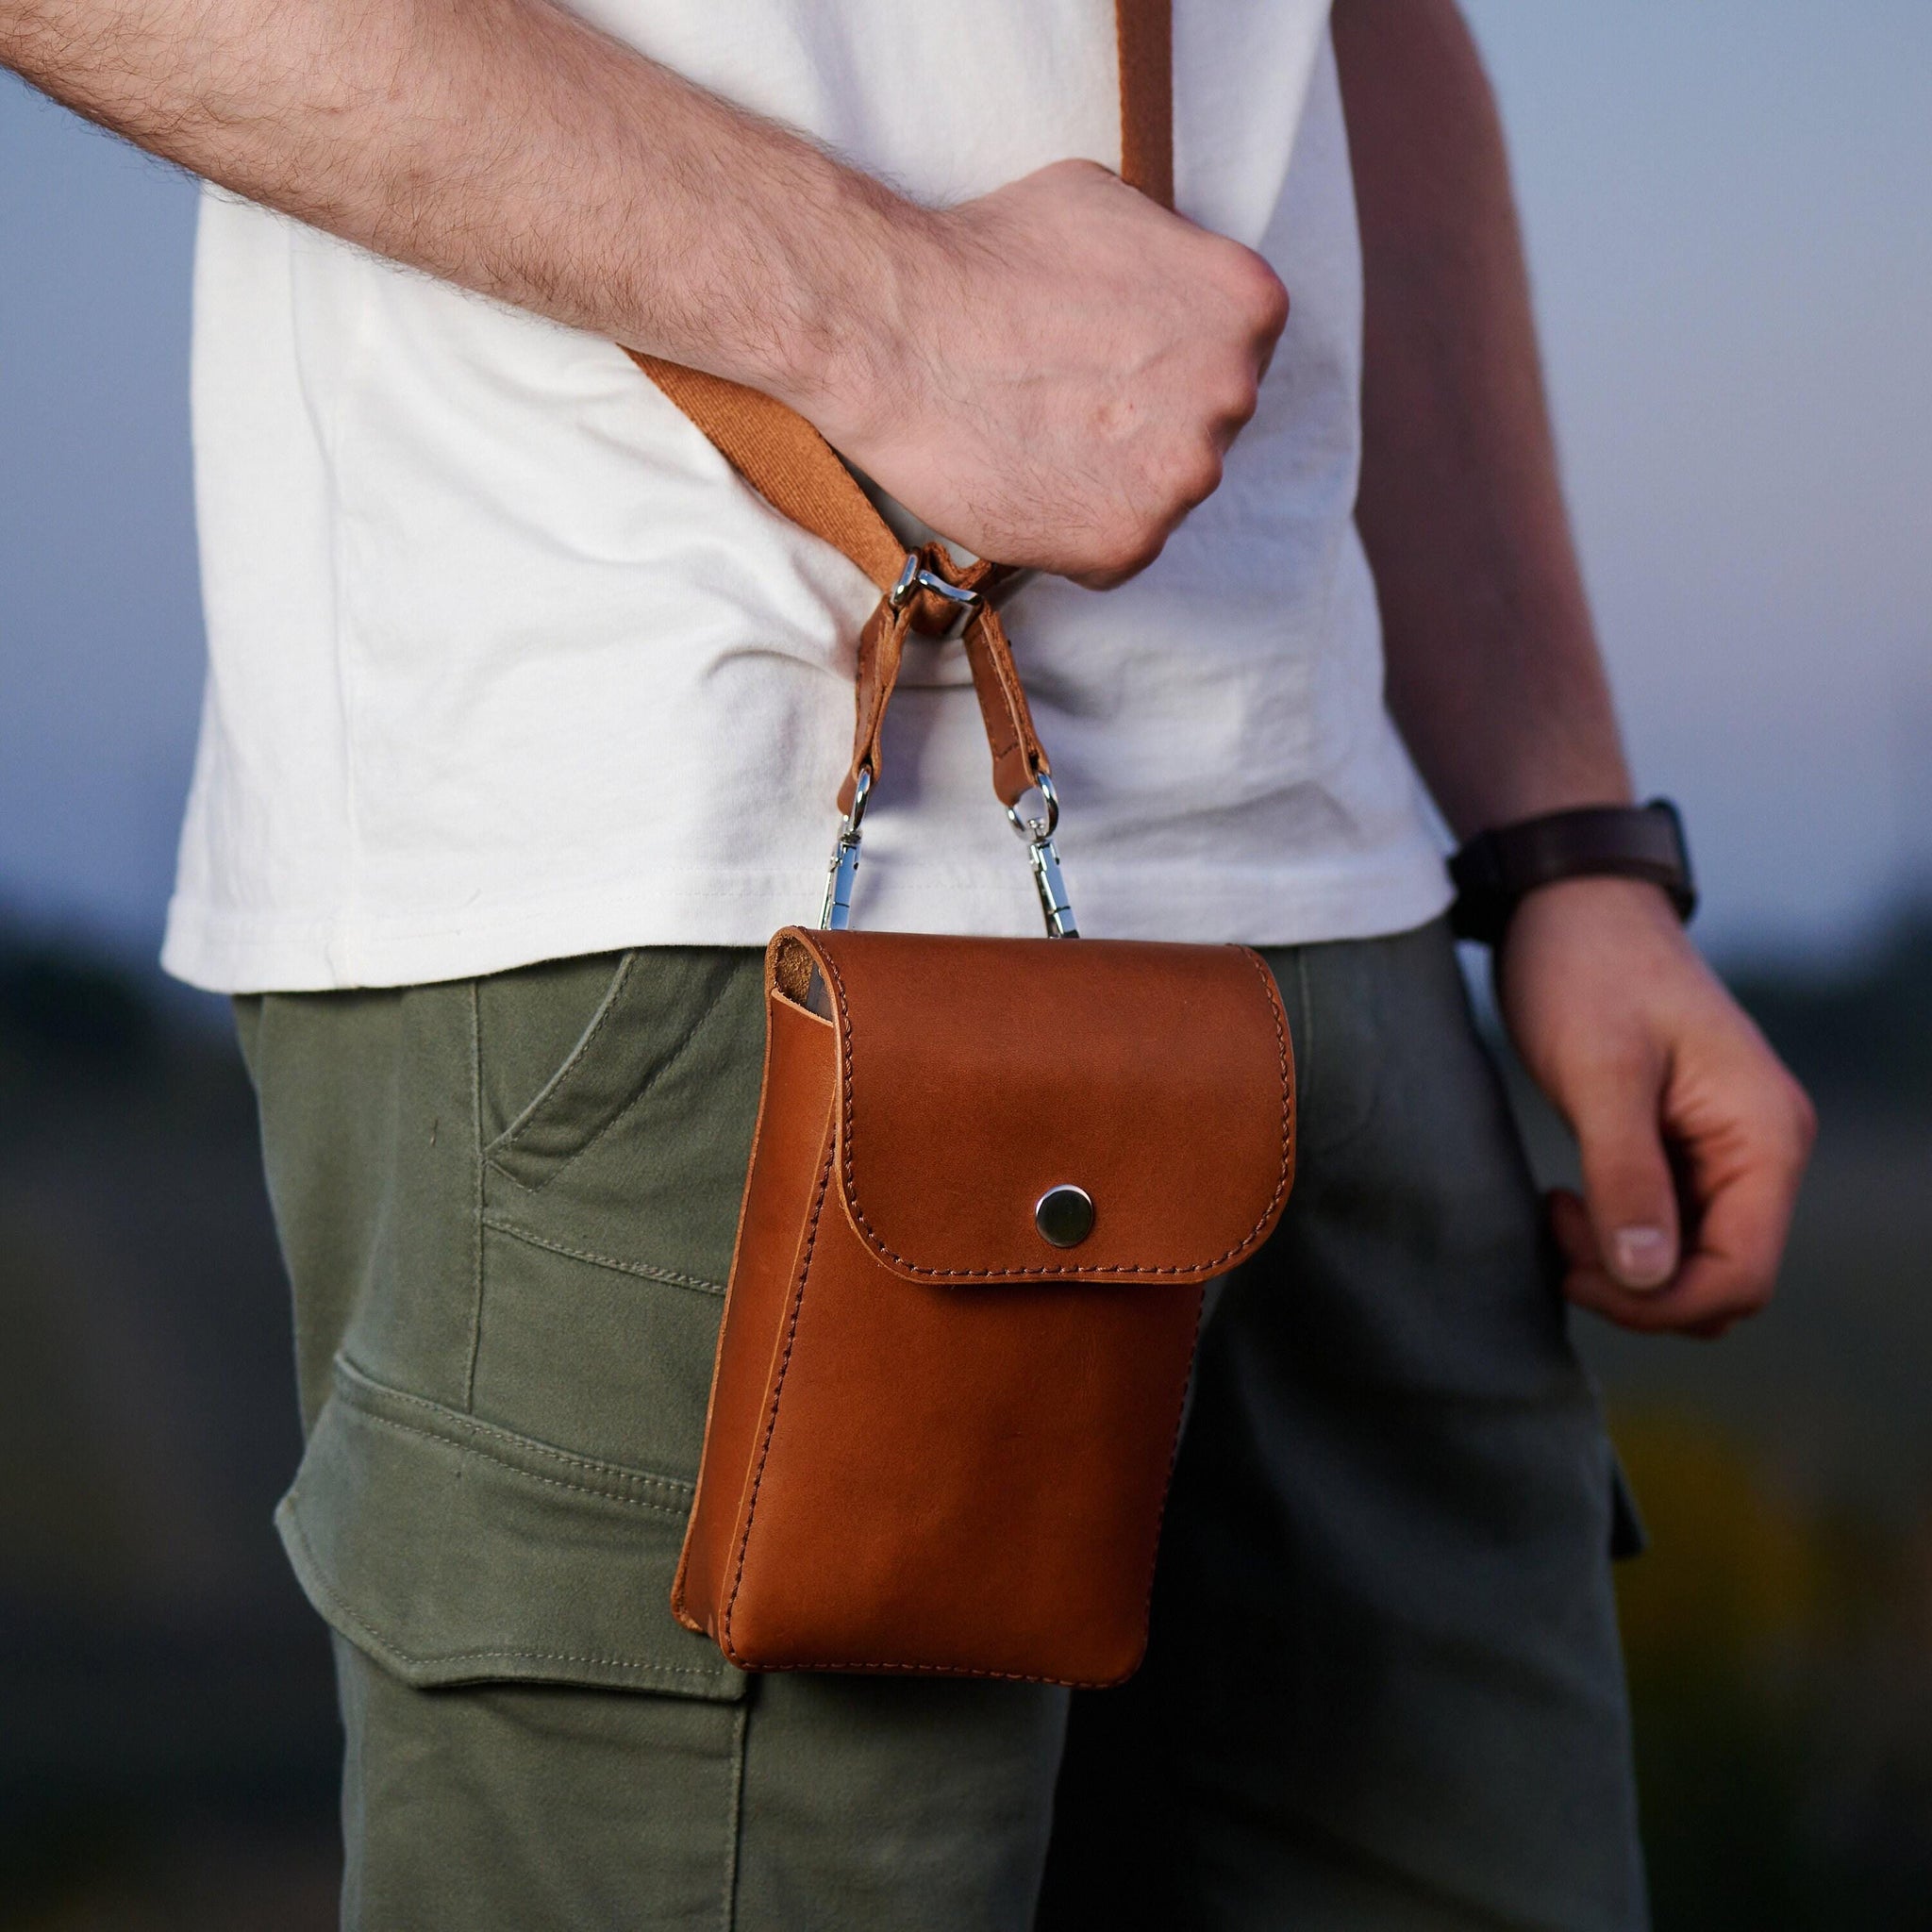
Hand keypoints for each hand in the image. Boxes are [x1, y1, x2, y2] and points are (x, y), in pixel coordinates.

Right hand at [805, 160, 1289, 587]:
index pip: (1236, 352)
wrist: (898, 331)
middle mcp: (1234, 393)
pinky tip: (1030, 483)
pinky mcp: (1130, 543)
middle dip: (1148, 422)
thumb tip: (1170, 286)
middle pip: (1206, 429)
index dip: (1169, 360)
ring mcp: (1185, 477)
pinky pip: (1120, 551)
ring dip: (1114, 480)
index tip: (1117, 361)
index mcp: (1247, 305)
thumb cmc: (986, 254)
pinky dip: (1077, 531)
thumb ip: (1168, 256)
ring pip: (1165, 494)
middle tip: (1069, 402)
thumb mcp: (1108, 203)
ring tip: (1040, 440)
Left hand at [1496, 877, 1815, 1336]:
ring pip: (1689, 1260)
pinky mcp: (1681, 1146)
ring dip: (1623, 1264)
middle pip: (1720, 1280)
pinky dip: (1617, 1232)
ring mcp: (1724, 1151)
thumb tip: (1647, 1275)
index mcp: (1766, 1135)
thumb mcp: (1599, 1071)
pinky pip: (1665, 1224)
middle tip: (1556, 1229)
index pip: (1742, 1276)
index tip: (1575, 1271)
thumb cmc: (1586, 969)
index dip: (1661, 1302)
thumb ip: (1626, 1173)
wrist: (1570, 903)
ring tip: (1556, 1208)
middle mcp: (1762, 1151)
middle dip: (1637, 1285)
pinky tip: (1566, 1201)